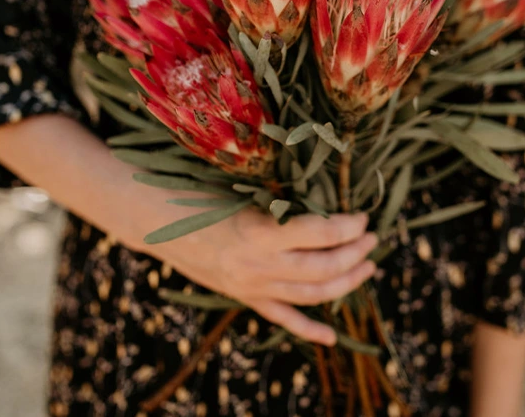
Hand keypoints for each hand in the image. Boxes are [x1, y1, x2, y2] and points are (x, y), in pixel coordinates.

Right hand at [144, 208, 376, 345]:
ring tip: (366, 267)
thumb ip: (277, 200)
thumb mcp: (239, 188)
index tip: (363, 215)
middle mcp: (257, 265)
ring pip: (309, 296)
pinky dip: (309, 329)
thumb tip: (323, 198)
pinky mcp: (242, 297)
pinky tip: (332, 336)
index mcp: (257, 232)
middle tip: (373, 239)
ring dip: (344, 283)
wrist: (152, 219)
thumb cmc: (195, 191)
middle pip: (322, 269)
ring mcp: (250, 287)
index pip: (319, 233)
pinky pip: (281, 318)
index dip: (348, 225)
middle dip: (354, 254)